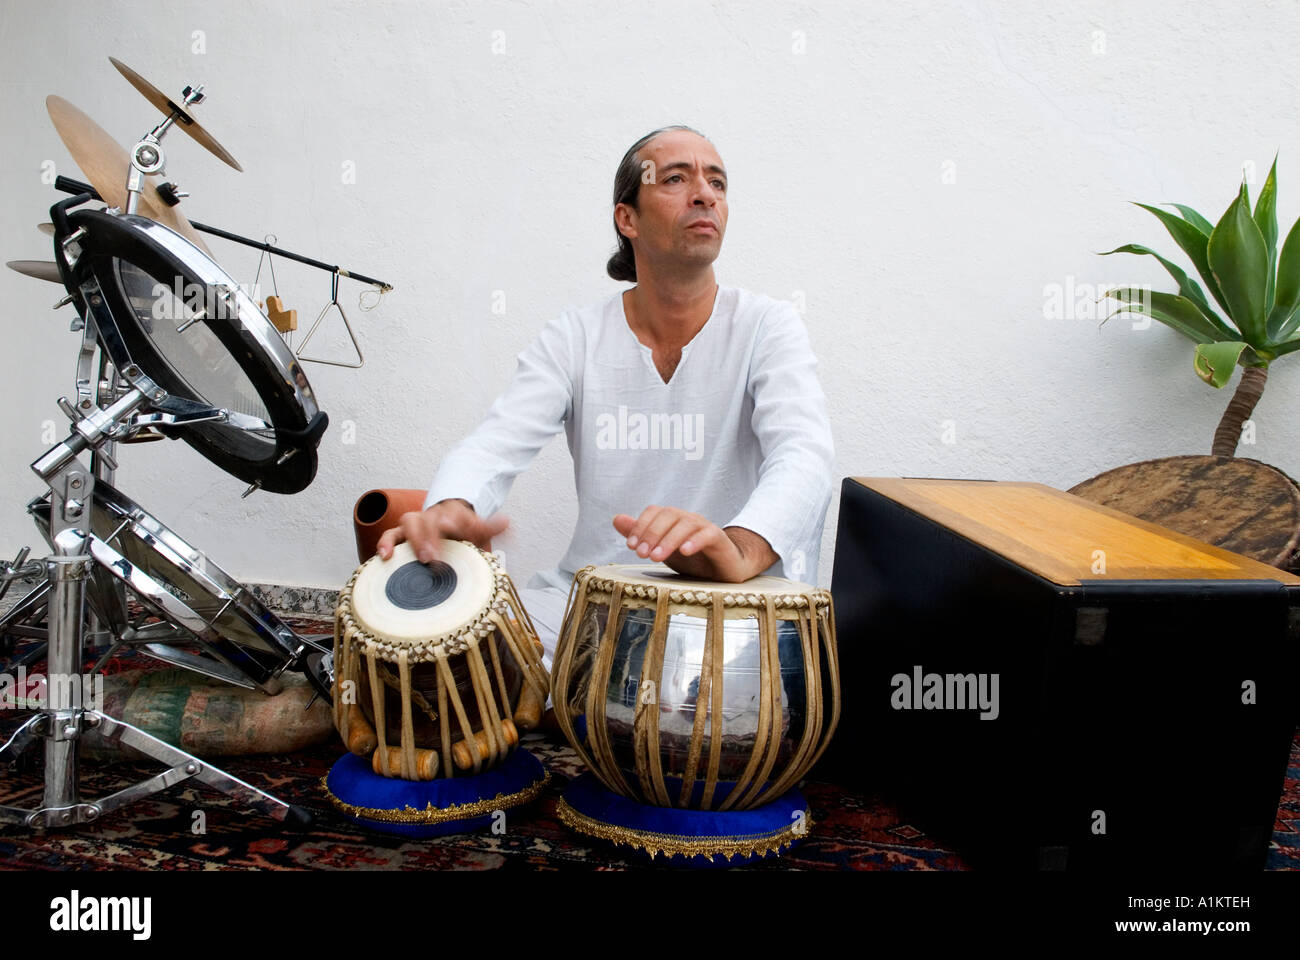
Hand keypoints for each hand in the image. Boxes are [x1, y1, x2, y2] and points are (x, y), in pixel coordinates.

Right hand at [376, 498, 507, 561]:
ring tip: (418, 558)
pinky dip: (385, 544)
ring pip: (408, 523)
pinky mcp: (401, 535)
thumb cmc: (461, 529)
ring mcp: (415, 525)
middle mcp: (432, 517)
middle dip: (429, 537)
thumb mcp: (477, 527)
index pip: (452, 514)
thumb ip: (490, 527)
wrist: (445, 519)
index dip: (452, 521)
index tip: (453, 527)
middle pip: (428, 520)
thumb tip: (507, 522)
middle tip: (432, 556)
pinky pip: (390, 536)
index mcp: (452, 514)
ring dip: (412, 540)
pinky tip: (384, 557)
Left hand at [611, 506, 775, 582]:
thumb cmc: (692, 559)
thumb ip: (642, 535)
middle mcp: (688, 519)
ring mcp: (704, 527)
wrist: (724, 569)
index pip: (654, 511)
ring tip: (657, 558)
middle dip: (652, 534)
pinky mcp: (719, 539)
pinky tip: (684, 552)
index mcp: (673, 519)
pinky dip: (695, 541)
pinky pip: (707, 534)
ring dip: (668, 540)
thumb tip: (616, 519)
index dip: (641, 526)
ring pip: (686, 524)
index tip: (632, 546)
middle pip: (669, 515)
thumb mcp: (662, 549)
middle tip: (642, 554)